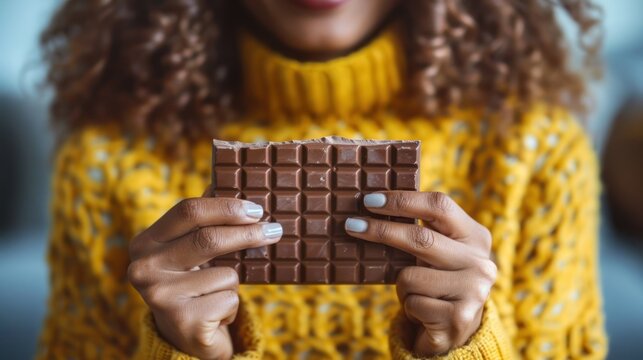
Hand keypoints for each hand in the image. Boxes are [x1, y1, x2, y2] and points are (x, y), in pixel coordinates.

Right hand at [128, 195, 281, 358]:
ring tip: (217, 293)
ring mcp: (159, 297)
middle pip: (208, 239)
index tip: (257, 209)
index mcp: (145, 242)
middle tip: (275, 230)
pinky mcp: (182, 321)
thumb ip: (203, 220)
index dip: (226, 206)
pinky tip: (215, 314)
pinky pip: (229, 299)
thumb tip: (226, 180)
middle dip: (248, 233)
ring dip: (234, 282)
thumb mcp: (192, 251)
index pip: (188, 210)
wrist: (185, 339)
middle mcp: (143, 268)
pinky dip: (232, 306)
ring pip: (225, 273)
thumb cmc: (194, 285)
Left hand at [345, 191, 495, 355]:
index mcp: (475, 237)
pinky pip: (411, 302)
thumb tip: (371, 205)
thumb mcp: (435, 253)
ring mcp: (473, 291)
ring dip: (402, 286)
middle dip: (381, 230)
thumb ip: (420, 231)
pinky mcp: (459, 318)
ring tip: (417, 293)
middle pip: (421, 238)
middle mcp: (480, 262)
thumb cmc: (436, 283)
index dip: (402, 200)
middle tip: (351, 224)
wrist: (455, 332)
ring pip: (409, 276)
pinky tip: (424, 312)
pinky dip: (409, 307)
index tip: (370, 200)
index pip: (439, 206)